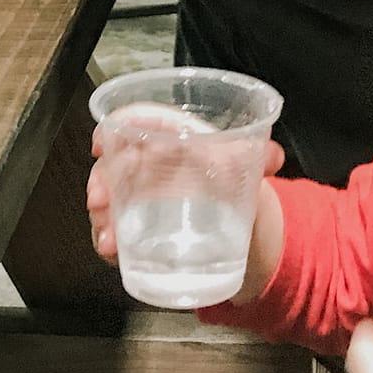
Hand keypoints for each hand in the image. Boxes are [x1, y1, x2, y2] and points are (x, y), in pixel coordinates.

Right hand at [86, 122, 284, 278]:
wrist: (244, 229)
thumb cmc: (236, 184)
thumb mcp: (247, 169)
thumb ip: (258, 160)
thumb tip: (272, 156)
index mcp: (176, 139)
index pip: (141, 121)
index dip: (118, 126)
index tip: (101, 142)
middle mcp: (152, 164)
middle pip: (115, 162)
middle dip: (100, 180)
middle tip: (99, 200)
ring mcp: (142, 196)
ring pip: (110, 198)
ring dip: (102, 216)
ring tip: (109, 238)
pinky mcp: (139, 227)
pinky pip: (116, 229)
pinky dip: (109, 240)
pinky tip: (112, 251)